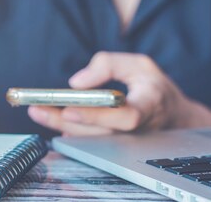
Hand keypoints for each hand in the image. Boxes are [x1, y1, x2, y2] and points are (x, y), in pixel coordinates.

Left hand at [28, 52, 210, 135]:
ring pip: (89, 139)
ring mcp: (124, 142)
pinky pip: (89, 141)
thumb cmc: (154, 87)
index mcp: (148, 106)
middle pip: (97, 132)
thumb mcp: (140, 64)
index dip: (97, 116)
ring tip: (36, 111)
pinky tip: (51, 121)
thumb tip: (77, 83)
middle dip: (64, 120)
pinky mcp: (113, 145)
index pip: (124, 116)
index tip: (70, 109)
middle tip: (37, 109)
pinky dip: (68, 131)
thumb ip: (109, 64)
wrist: (174, 117)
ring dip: (59, 126)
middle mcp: (136, 129)